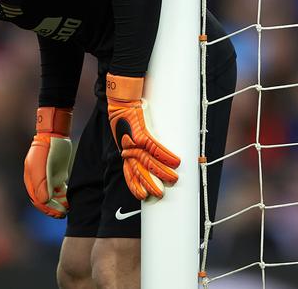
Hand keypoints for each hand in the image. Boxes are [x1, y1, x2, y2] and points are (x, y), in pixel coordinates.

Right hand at [23, 107, 72, 217]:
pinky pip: (58, 190)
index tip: (57, 213)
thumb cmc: (46, 148)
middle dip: (52, 209)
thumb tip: (44, 201)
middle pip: (43, 200)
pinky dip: (62, 197)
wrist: (55, 133)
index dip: (46, 208)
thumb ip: (41, 183)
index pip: (37, 199)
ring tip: (66, 210)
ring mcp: (47, 177)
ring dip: (58, 204)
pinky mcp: (56, 174)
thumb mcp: (42, 165)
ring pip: (51, 196)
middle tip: (62, 214)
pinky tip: (68, 201)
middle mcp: (38, 180)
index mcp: (31, 179)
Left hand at [106, 73, 180, 200]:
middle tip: (160, 194)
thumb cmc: (125, 117)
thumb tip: (151, 154)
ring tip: (173, 180)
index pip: (128, 173)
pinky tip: (176, 161)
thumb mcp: (125, 134)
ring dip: (162, 172)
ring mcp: (135, 141)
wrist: (121, 101)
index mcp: (125, 152)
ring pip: (149, 161)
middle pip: (139, 170)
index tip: (142, 196)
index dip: (135, 185)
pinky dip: (167, 155)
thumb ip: (135, 145)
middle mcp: (128, 149)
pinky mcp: (142, 132)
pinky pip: (156, 146)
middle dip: (150, 183)